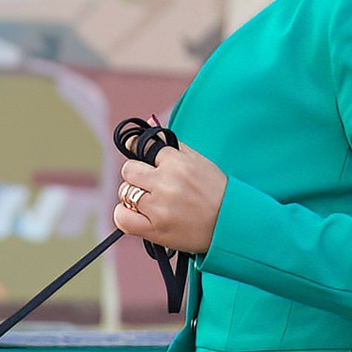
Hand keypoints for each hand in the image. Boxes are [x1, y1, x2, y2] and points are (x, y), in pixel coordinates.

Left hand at [112, 141, 227, 257]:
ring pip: (124, 192)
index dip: (144, 156)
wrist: (230, 223)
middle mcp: (165, 182)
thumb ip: (171, 144)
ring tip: (152, 202)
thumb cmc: (214, 191)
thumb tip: (149, 122)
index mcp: (177, 162)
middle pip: (129, 170)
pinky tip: (138, 215)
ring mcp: (158, 206)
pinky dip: (124, 215)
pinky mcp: (153, 228)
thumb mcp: (197, 160)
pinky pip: (121, 217)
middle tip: (152, 185)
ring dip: (133, 196)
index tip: (145, 162)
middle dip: (137, 176)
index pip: (143, 147)